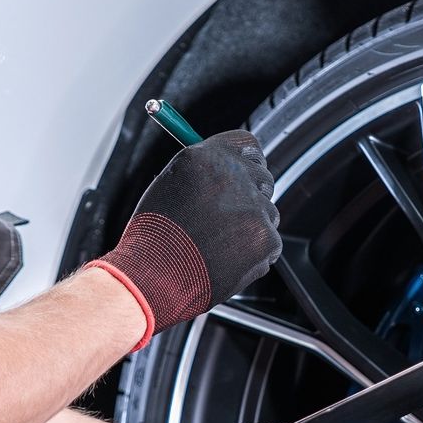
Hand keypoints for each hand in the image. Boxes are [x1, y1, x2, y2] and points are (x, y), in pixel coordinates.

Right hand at [89, 131, 280, 348]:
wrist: (152, 277)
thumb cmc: (153, 238)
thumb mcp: (169, 186)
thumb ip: (203, 173)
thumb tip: (228, 171)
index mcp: (206, 157)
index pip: (247, 144)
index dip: (245, 161)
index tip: (243, 174)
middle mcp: (233, 175)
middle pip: (263, 177)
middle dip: (251, 196)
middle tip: (227, 220)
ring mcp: (254, 207)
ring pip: (268, 214)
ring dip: (250, 228)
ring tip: (216, 245)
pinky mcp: (266, 239)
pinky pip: (269, 244)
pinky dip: (253, 256)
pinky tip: (225, 261)